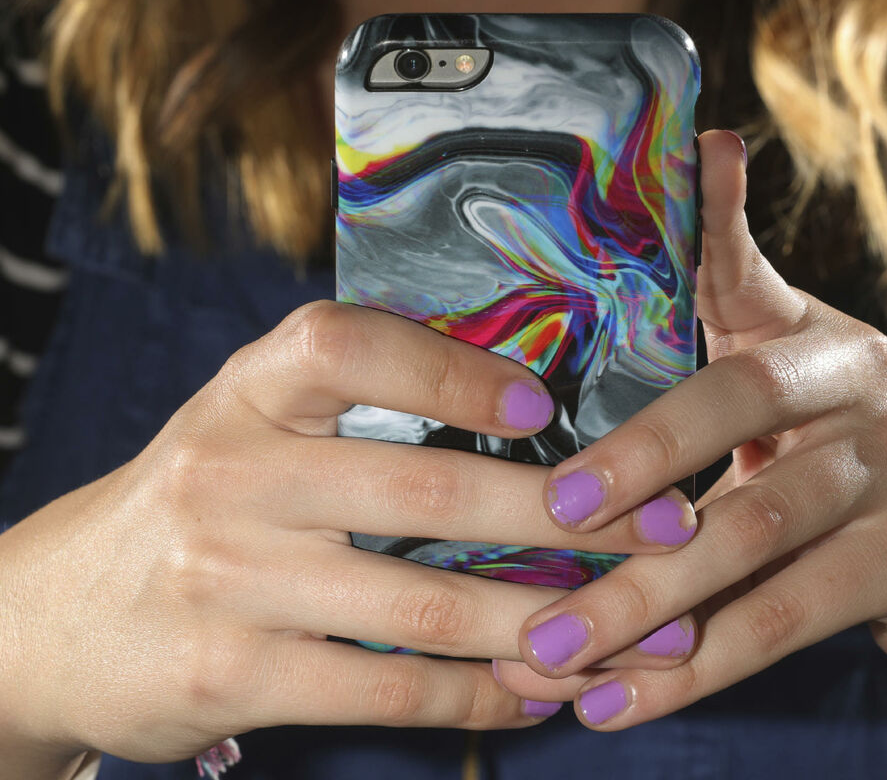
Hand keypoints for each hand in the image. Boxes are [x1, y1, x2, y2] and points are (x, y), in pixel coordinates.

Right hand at [0, 301, 689, 766]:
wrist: (57, 618)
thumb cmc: (202, 505)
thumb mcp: (252, 430)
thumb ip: (357, 410)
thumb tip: (530, 407)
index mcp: (248, 392)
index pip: (347, 346)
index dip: (454, 369)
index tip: (547, 403)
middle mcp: (232, 472)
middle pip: (425, 491)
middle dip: (569, 516)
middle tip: (669, 530)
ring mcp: (229, 579)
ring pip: (426, 605)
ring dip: (552, 623)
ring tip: (643, 631)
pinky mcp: (231, 675)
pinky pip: (389, 692)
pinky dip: (483, 696)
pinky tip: (545, 691)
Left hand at [494, 130, 886, 727]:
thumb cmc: (847, 486)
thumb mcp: (787, 427)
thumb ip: (704, 397)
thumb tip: (583, 406)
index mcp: (807, 339)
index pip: (745, 266)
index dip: (713, 214)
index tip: (688, 158)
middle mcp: (857, 379)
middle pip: (735, 401)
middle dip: (634, 462)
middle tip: (547, 517)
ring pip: (754, 524)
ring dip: (642, 598)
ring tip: (553, 653)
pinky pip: (791, 612)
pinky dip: (700, 666)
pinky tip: (624, 702)